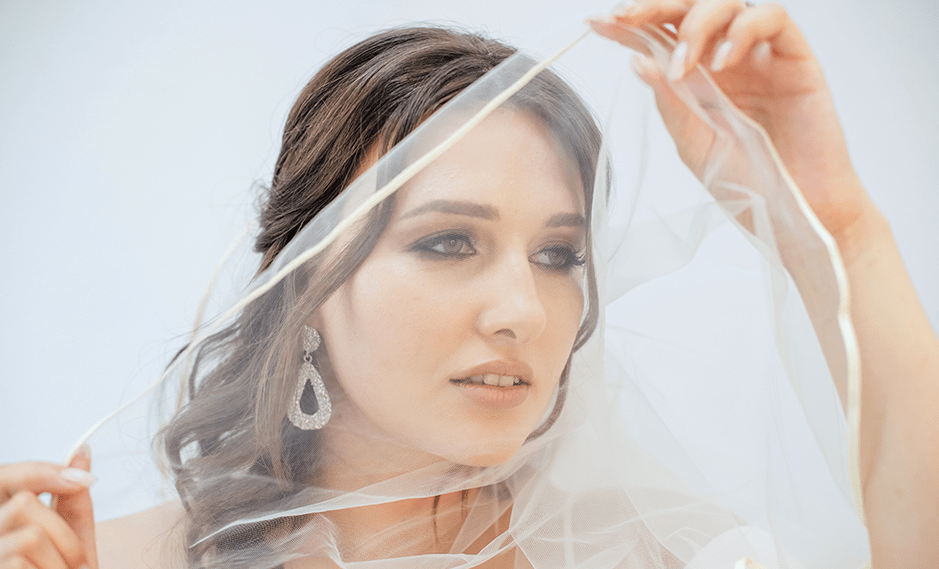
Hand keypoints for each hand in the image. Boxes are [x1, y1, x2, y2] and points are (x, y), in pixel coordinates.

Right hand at [0, 448, 97, 568]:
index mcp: (2, 512)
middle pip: (23, 503)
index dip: (44, 472)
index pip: (9, 475)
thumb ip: (73, 496)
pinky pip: (23, 560)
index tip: (83, 478)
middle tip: (77, 561)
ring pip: (29, 535)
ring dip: (62, 557)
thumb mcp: (72, 534)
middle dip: (62, 531)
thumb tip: (82, 452)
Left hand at [589, 0, 880, 259]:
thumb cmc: (750, 184)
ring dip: (696, 24)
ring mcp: (761, 57)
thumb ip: (670, 104)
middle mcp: (727, 61)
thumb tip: (637, 62)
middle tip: (627, 18)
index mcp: (697, 81)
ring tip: (682, 66)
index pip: (660, 38)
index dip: (629, 26)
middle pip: (690, 8)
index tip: (597, 23)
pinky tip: (722, 63)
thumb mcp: (695, 146)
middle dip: (654, 6)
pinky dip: (742, 31)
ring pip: (728, 3)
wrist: (797, 213)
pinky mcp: (796, 58)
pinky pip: (773, 18)